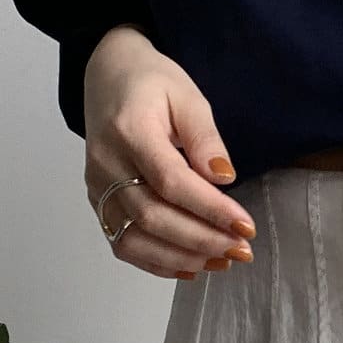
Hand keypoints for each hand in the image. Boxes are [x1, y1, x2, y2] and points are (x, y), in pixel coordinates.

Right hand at [81, 25, 256, 278]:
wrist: (107, 75)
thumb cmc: (151, 83)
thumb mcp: (188, 97)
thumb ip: (205, 138)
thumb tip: (223, 179)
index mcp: (130, 131)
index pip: (171, 181)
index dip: (209, 209)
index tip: (245, 226)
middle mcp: (107, 164)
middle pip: (153, 216)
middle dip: (201, 240)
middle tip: (241, 250)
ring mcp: (97, 187)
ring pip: (134, 238)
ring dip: (181, 257)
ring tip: (222, 261)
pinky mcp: (98, 201)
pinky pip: (122, 243)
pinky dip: (156, 262)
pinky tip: (191, 266)